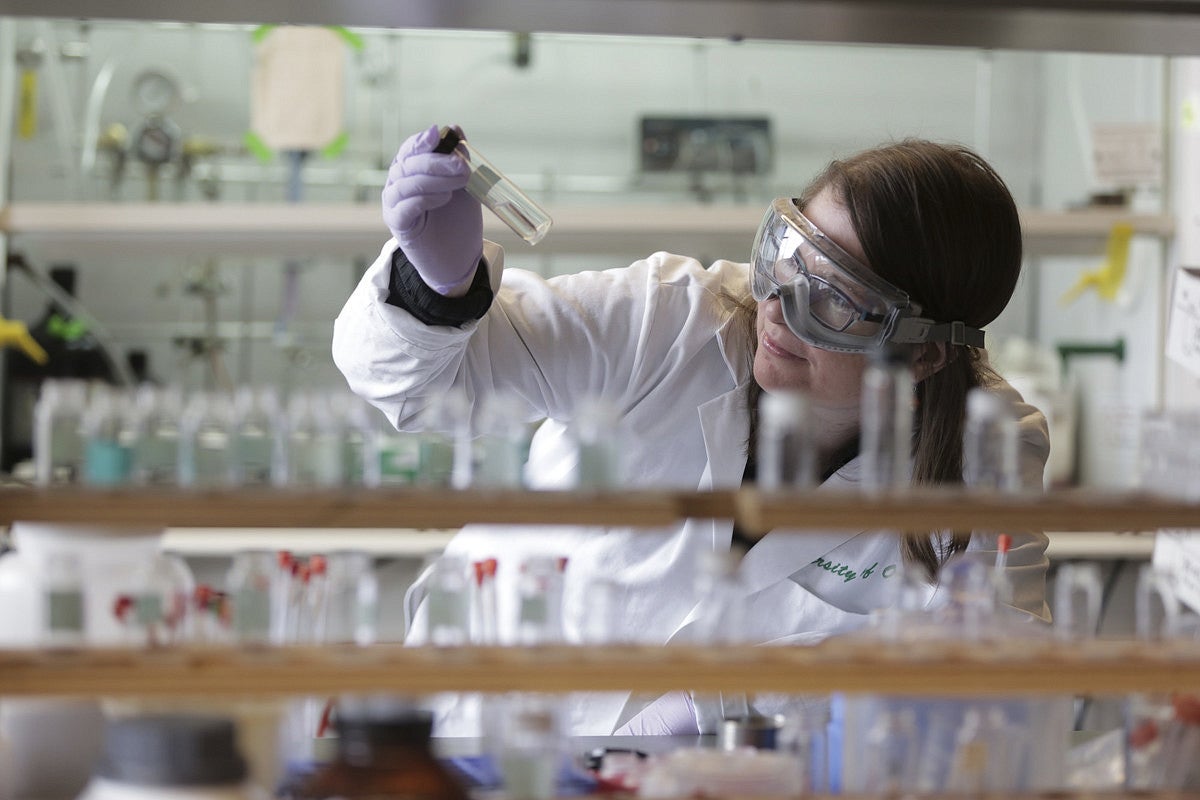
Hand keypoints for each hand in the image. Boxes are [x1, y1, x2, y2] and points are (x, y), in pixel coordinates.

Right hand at [382, 125, 483, 293]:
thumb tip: (456, 129)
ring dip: (435, 179)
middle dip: (437, 161)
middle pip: (408, 164)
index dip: (422, 141)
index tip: (439, 134)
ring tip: (459, 181)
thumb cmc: (458, 220)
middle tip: (462, 165)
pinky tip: (443, 198)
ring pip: (406, 183)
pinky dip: (425, 198)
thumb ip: (458, 159)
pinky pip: (404, 207)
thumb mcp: (464, 185)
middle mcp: (397, 184)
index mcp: (410, 171)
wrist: (458, 258)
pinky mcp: (398, 226)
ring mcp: (394, 205)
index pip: (410, 150)